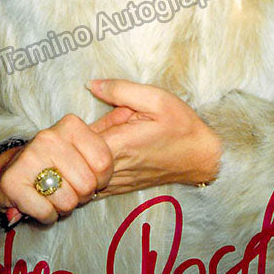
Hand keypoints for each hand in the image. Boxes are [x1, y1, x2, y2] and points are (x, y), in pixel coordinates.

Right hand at [0, 113, 113, 224]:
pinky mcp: (12, 182)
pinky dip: (47, 215)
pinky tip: (41, 202)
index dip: (102, 178)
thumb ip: (108, 127)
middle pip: (87, 185)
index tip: (92, 175)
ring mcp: (29, 157)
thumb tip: (128, 112)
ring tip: (55, 193)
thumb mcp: (84, 140)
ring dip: (64, 205)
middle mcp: (49, 137)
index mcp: (70, 125)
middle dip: (82, 194)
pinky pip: (46, 212)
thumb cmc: (57, 158)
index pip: (103, 162)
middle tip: (70, 186)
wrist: (14, 170)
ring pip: (67, 201)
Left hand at [87, 79, 221, 195]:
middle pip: (77, 159)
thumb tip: (91, 84)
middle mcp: (114, 169)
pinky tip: (103, 152)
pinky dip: (90, 167)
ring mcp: (116, 182)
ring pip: (83, 172)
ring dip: (84, 153)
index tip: (82, 117)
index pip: (78, 144)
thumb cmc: (180, 125)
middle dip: (79, 139)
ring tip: (105, 136)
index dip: (73, 129)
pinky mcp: (120, 188)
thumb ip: (120, 90)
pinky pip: (93, 182)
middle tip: (99, 123)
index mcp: (121, 145)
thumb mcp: (155, 97)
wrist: (200, 157)